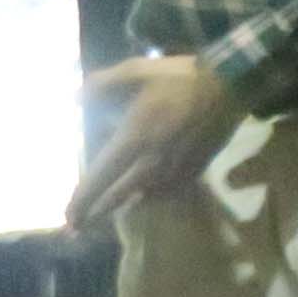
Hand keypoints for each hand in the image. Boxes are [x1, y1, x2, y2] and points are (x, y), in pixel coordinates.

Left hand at [66, 51, 237, 232]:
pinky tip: (138, 191)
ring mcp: (174, 172)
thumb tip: (72, 98)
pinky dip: (146, 195)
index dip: (81, 201)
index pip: (100, 178)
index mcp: (134, 139)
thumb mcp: (135, 70)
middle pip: (117, 198)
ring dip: (120, 204)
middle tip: (77, 226)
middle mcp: (152, 164)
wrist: (230, 86)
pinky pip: (162, 192)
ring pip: (140, 198)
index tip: (67, 218)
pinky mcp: (193, 173)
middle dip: (94, 214)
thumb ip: (100, 84)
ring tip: (103, 209)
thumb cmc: (179, 78)